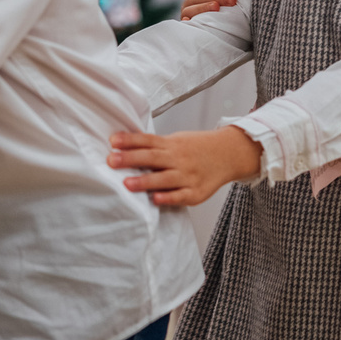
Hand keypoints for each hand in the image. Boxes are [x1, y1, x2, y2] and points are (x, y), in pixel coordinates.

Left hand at [108, 126, 261, 206]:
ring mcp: (188, 176)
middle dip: (131, 159)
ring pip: (164, 179)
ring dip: (145, 181)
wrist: (229, 154)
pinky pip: (181, 196)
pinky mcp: (196, 192)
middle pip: (152, 158)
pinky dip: (169, 197)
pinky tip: (156, 199)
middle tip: (111, 161)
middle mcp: (179, 159)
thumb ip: (155, 145)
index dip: (130, 140)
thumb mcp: (177, 140)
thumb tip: (124, 145)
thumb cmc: (198, 147)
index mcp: (172, 144)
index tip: (113, 141)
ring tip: (126, 183)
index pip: (147, 140)